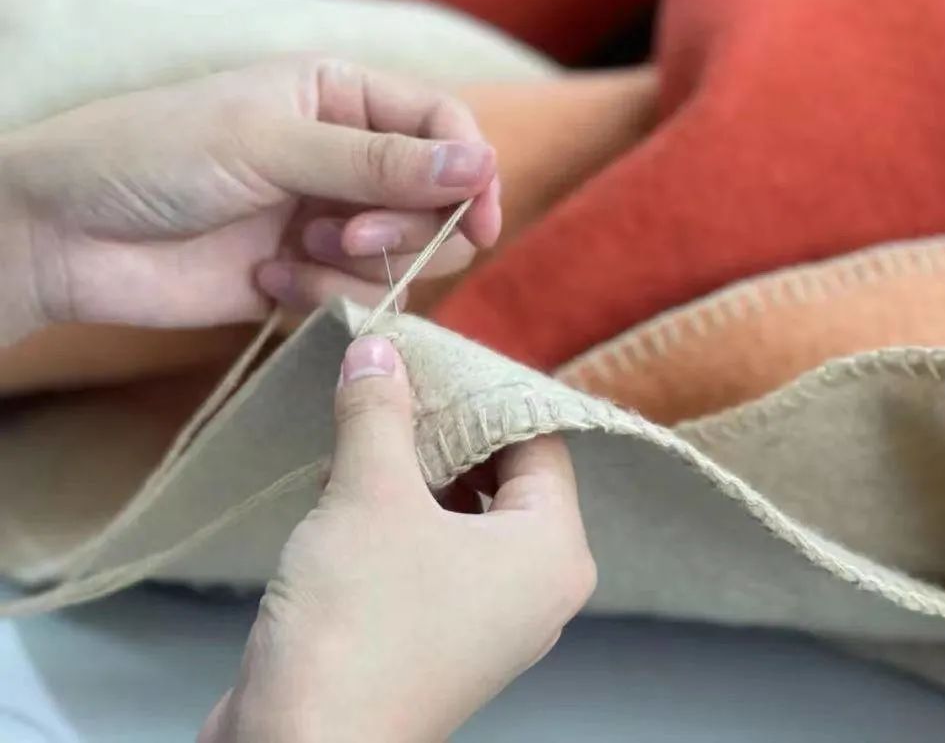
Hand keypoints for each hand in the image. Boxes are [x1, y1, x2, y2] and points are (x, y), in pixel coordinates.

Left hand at [0, 57, 499, 340]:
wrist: (68, 237)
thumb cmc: (155, 159)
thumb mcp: (270, 145)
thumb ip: (379, 162)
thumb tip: (482, 164)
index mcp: (342, 96)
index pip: (444, 124)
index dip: (472, 172)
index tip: (477, 222)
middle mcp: (346, 157)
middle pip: (437, 200)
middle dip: (401, 228)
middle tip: (342, 234)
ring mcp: (329, 219)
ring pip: (405, 257)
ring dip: (357, 267)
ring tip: (293, 256)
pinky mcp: (310, 278)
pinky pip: (361, 299)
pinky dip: (322, 300)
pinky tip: (265, 284)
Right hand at [199, 336, 595, 742]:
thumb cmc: (356, 619)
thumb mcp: (368, 494)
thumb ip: (379, 411)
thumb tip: (379, 347)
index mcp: (553, 551)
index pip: (539, 439)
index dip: (486, 390)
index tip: (435, 353)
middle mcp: (536, 587)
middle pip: (503, 473)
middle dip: (446, 427)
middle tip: (396, 381)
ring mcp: (489, 619)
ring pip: (462, 511)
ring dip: (415, 467)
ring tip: (367, 424)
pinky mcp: (440, 636)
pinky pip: (435, 550)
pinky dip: (401, 513)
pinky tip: (351, 485)